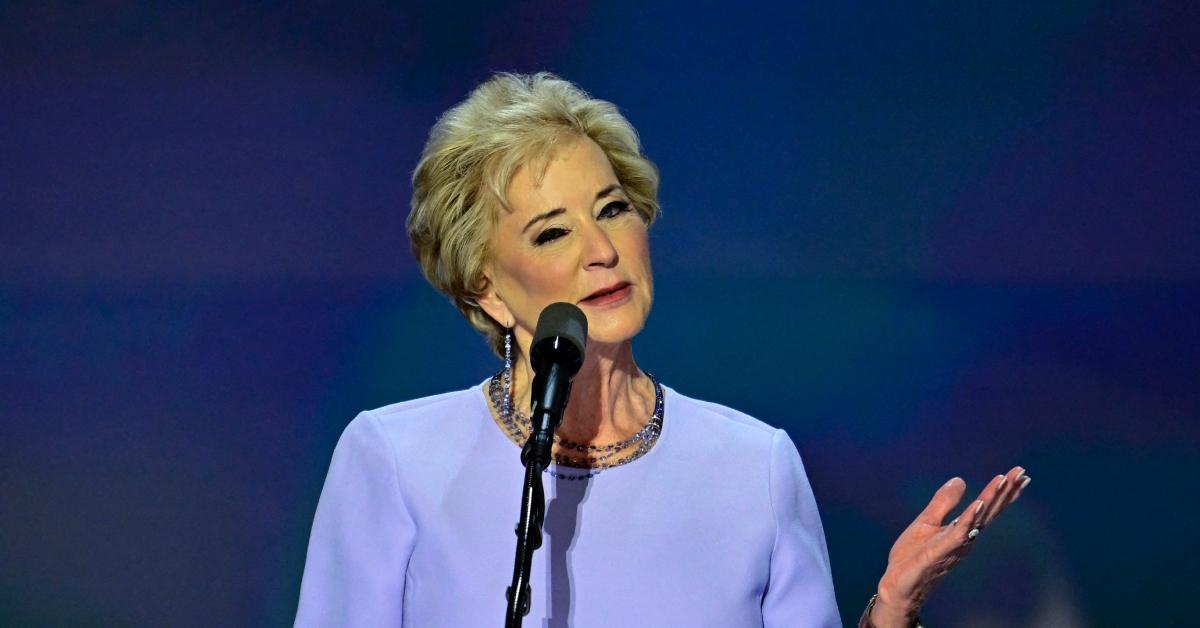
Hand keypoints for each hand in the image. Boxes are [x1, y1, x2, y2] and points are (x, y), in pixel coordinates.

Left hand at [867, 466, 1030, 627]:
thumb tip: (961, 479)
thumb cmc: (913, 557)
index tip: (1019, 473)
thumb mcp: (927, 521)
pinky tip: (979, 503)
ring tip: (1004, 480)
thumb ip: (944, 502)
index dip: (1003, 491)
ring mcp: (955, 544)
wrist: (898, 584)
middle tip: (1022, 473)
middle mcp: (965, 537)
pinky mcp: (941, 551)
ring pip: (978, 518)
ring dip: (991, 499)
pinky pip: (958, 532)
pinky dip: (970, 518)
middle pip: (989, 511)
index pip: (987, 507)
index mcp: (962, 529)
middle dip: (1005, 492)